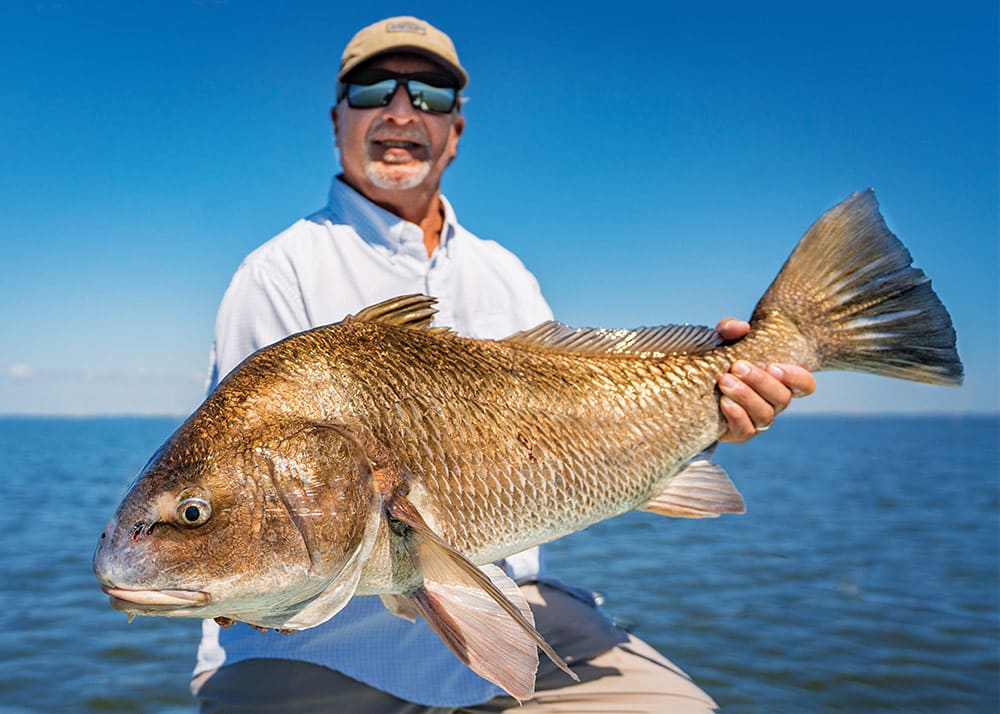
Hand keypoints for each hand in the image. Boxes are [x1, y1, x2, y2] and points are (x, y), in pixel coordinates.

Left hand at [714, 318, 815, 443]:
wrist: (693, 387)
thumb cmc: (718, 360)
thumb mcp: (722, 341)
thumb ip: (731, 329)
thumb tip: (741, 328)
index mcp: (779, 381)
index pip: (805, 385)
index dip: (797, 377)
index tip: (774, 366)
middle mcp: (773, 403)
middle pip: (782, 398)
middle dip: (760, 381)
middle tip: (737, 366)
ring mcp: (758, 420)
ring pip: (765, 415)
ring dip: (745, 396)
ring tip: (724, 381)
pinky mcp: (739, 433)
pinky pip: (746, 430)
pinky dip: (736, 416)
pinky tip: (723, 402)